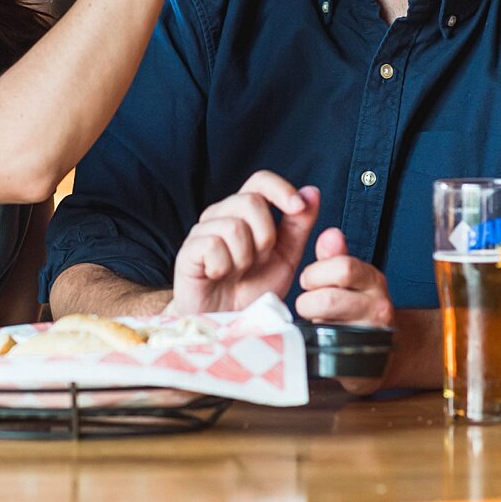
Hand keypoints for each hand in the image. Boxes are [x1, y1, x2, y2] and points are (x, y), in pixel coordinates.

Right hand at [169, 171, 319, 314]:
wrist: (226, 321)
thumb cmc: (253, 288)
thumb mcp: (286, 257)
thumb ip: (299, 226)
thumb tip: (312, 192)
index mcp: (245, 211)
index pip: (261, 180)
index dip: (281, 189)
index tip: (298, 208)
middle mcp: (222, 214)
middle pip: (251, 201)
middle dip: (265, 236)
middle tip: (258, 260)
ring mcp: (202, 231)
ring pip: (234, 225)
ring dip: (245, 257)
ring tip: (238, 271)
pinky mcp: (188, 250)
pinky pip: (213, 245)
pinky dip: (223, 266)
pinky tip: (219, 275)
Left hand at [297, 228, 395, 394]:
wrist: (382, 351)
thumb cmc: (357, 309)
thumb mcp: (350, 278)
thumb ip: (335, 256)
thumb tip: (330, 233)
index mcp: (373, 280)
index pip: (343, 267)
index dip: (316, 273)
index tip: (310, 281)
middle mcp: (379, 307)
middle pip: (329, 298)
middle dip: (308, 301)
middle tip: (309, 304)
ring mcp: (372, 336)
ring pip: (327, 325)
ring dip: (312, 322)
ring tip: (316, 321)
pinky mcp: (363, 364)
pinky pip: (328, 350)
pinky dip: (318, 344)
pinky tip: (322, 340)